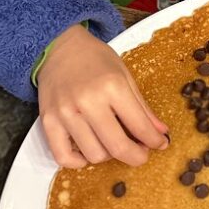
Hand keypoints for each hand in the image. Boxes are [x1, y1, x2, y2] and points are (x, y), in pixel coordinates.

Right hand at [37, 25, 168, 167]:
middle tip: (141, 154)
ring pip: (93, 154)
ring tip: (112, 143)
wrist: (59, 46)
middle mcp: (88, 102)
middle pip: (117, 147)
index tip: (160, 144)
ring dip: (108, 156)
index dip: (154, 141)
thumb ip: (142, 107)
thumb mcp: (125, 76)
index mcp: (112, 87)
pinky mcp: (48, 121)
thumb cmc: (94, 59)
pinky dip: (78, 162)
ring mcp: (66, 113)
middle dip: (136, 156)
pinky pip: (63, 157)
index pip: (139, 126)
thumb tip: (160, 133)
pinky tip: (88, 152)